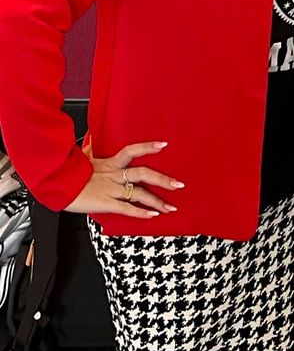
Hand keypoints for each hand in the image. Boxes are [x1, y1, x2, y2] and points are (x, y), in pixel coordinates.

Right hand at [66, 141, 183, 218]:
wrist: (57, 186)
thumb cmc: (69, 172)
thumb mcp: (82, 157)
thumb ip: (91, 148)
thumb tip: (91, 135)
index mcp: (110, 163)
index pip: (132, 150)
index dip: (148, 147)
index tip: (165, 145)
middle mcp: (115, 175)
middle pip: (144, 174)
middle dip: (163, 180)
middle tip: (179, 185)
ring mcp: (112, 189)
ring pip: (139, 194)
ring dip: (157, 201)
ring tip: (170, 207)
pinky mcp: (106, 203)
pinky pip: (127, 208)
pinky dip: (140, 212)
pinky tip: (152, 215)